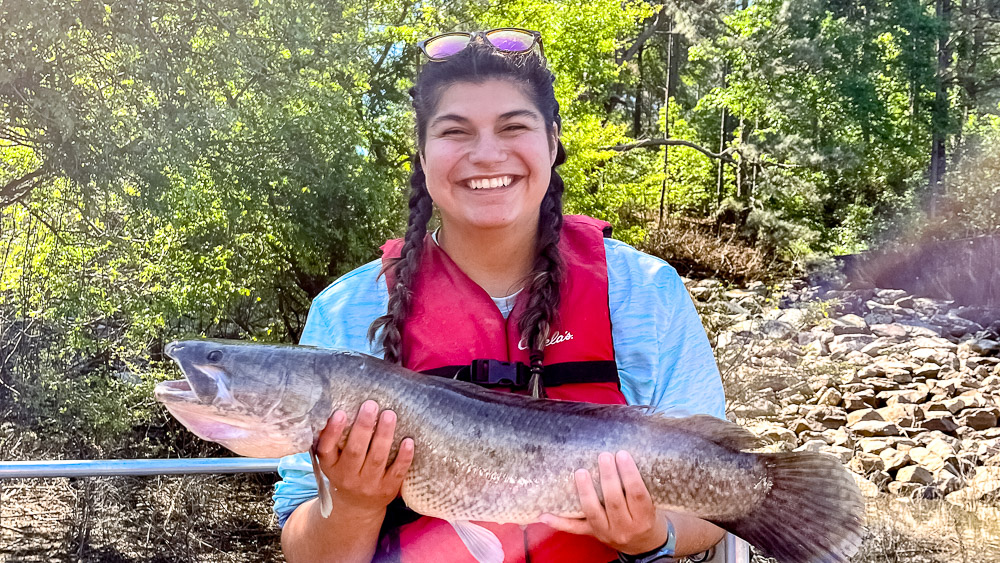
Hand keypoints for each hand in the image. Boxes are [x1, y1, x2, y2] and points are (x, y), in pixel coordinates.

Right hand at [314, 400, 414, 515]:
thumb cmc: (345, 472)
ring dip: (384, 435)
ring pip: (377, 459)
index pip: (327, 449)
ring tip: (389, 414)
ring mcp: (368, 485)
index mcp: (330, 466)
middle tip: (371, 405)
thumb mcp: (332, 460)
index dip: (333, 431)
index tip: (340, 413)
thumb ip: (333, 439)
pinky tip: (408, 441)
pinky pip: (397, 472)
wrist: (357, 507)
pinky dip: (404, 457)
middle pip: (355, 451)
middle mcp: (347, 477)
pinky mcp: (387, 489)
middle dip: (363, 427)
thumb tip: (337, 404)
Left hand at [539, 450, 667, 554]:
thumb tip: (624, 452)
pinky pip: (574, 528)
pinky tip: (544, 514)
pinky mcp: (592, 534)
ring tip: (581, 472)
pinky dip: (558, 522)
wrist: (644, 545)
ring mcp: (606, 532)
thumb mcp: (652, 503)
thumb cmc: (647, 517)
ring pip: (593, 512)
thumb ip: (640, 484)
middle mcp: (625, 527)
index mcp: (644, 518)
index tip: (622, 454)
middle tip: (604, 456)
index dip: (630, 474)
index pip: (638, 495)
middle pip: (614, 502)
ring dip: (585, 492)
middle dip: (608, 477)